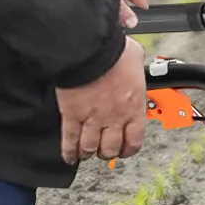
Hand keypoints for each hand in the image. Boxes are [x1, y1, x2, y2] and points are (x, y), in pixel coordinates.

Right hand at [56, 36, 147, 163]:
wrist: (90, 48)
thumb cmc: (113, 49)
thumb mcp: (135, 58)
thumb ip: (136, 69)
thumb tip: (134, 63)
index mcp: (133, 106)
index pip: (134, 140)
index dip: (128, 148)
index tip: (124, 149)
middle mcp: (114, 117)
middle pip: (111, 149)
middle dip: (107, 152)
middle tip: (103, 150)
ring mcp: (92, 118)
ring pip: (90, 148)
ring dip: (88, 152)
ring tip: (86, 152)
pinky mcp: (71, 115)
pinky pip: (70, 140)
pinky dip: (69, 152)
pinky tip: (69, 156)